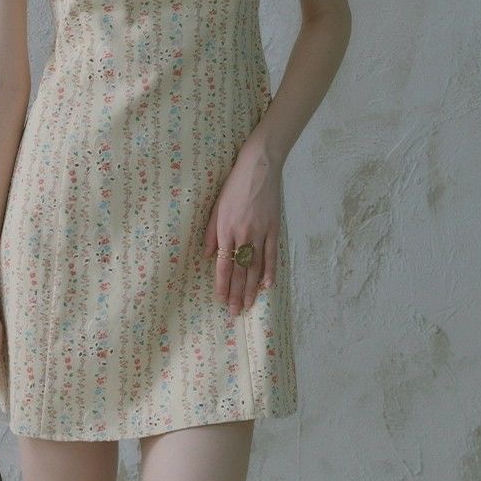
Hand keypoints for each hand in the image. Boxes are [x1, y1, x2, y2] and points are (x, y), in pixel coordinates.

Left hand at [202, 145, 280, 315]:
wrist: (259, 167)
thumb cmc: (233, 185)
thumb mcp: (216, 206)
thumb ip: (211, 233)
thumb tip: (207, 256)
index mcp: (226, 230)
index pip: (223, 265)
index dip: (222, 285)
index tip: (220, 300)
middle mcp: (243, 235)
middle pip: (239, 271)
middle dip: (236, 293)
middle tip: (234, 312)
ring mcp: (260, 233)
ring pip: (255, 267)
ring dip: (251, 289)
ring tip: (248, 306)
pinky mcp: (274, 228)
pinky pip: (272, 255)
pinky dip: (269, 271)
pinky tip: (266, 286)